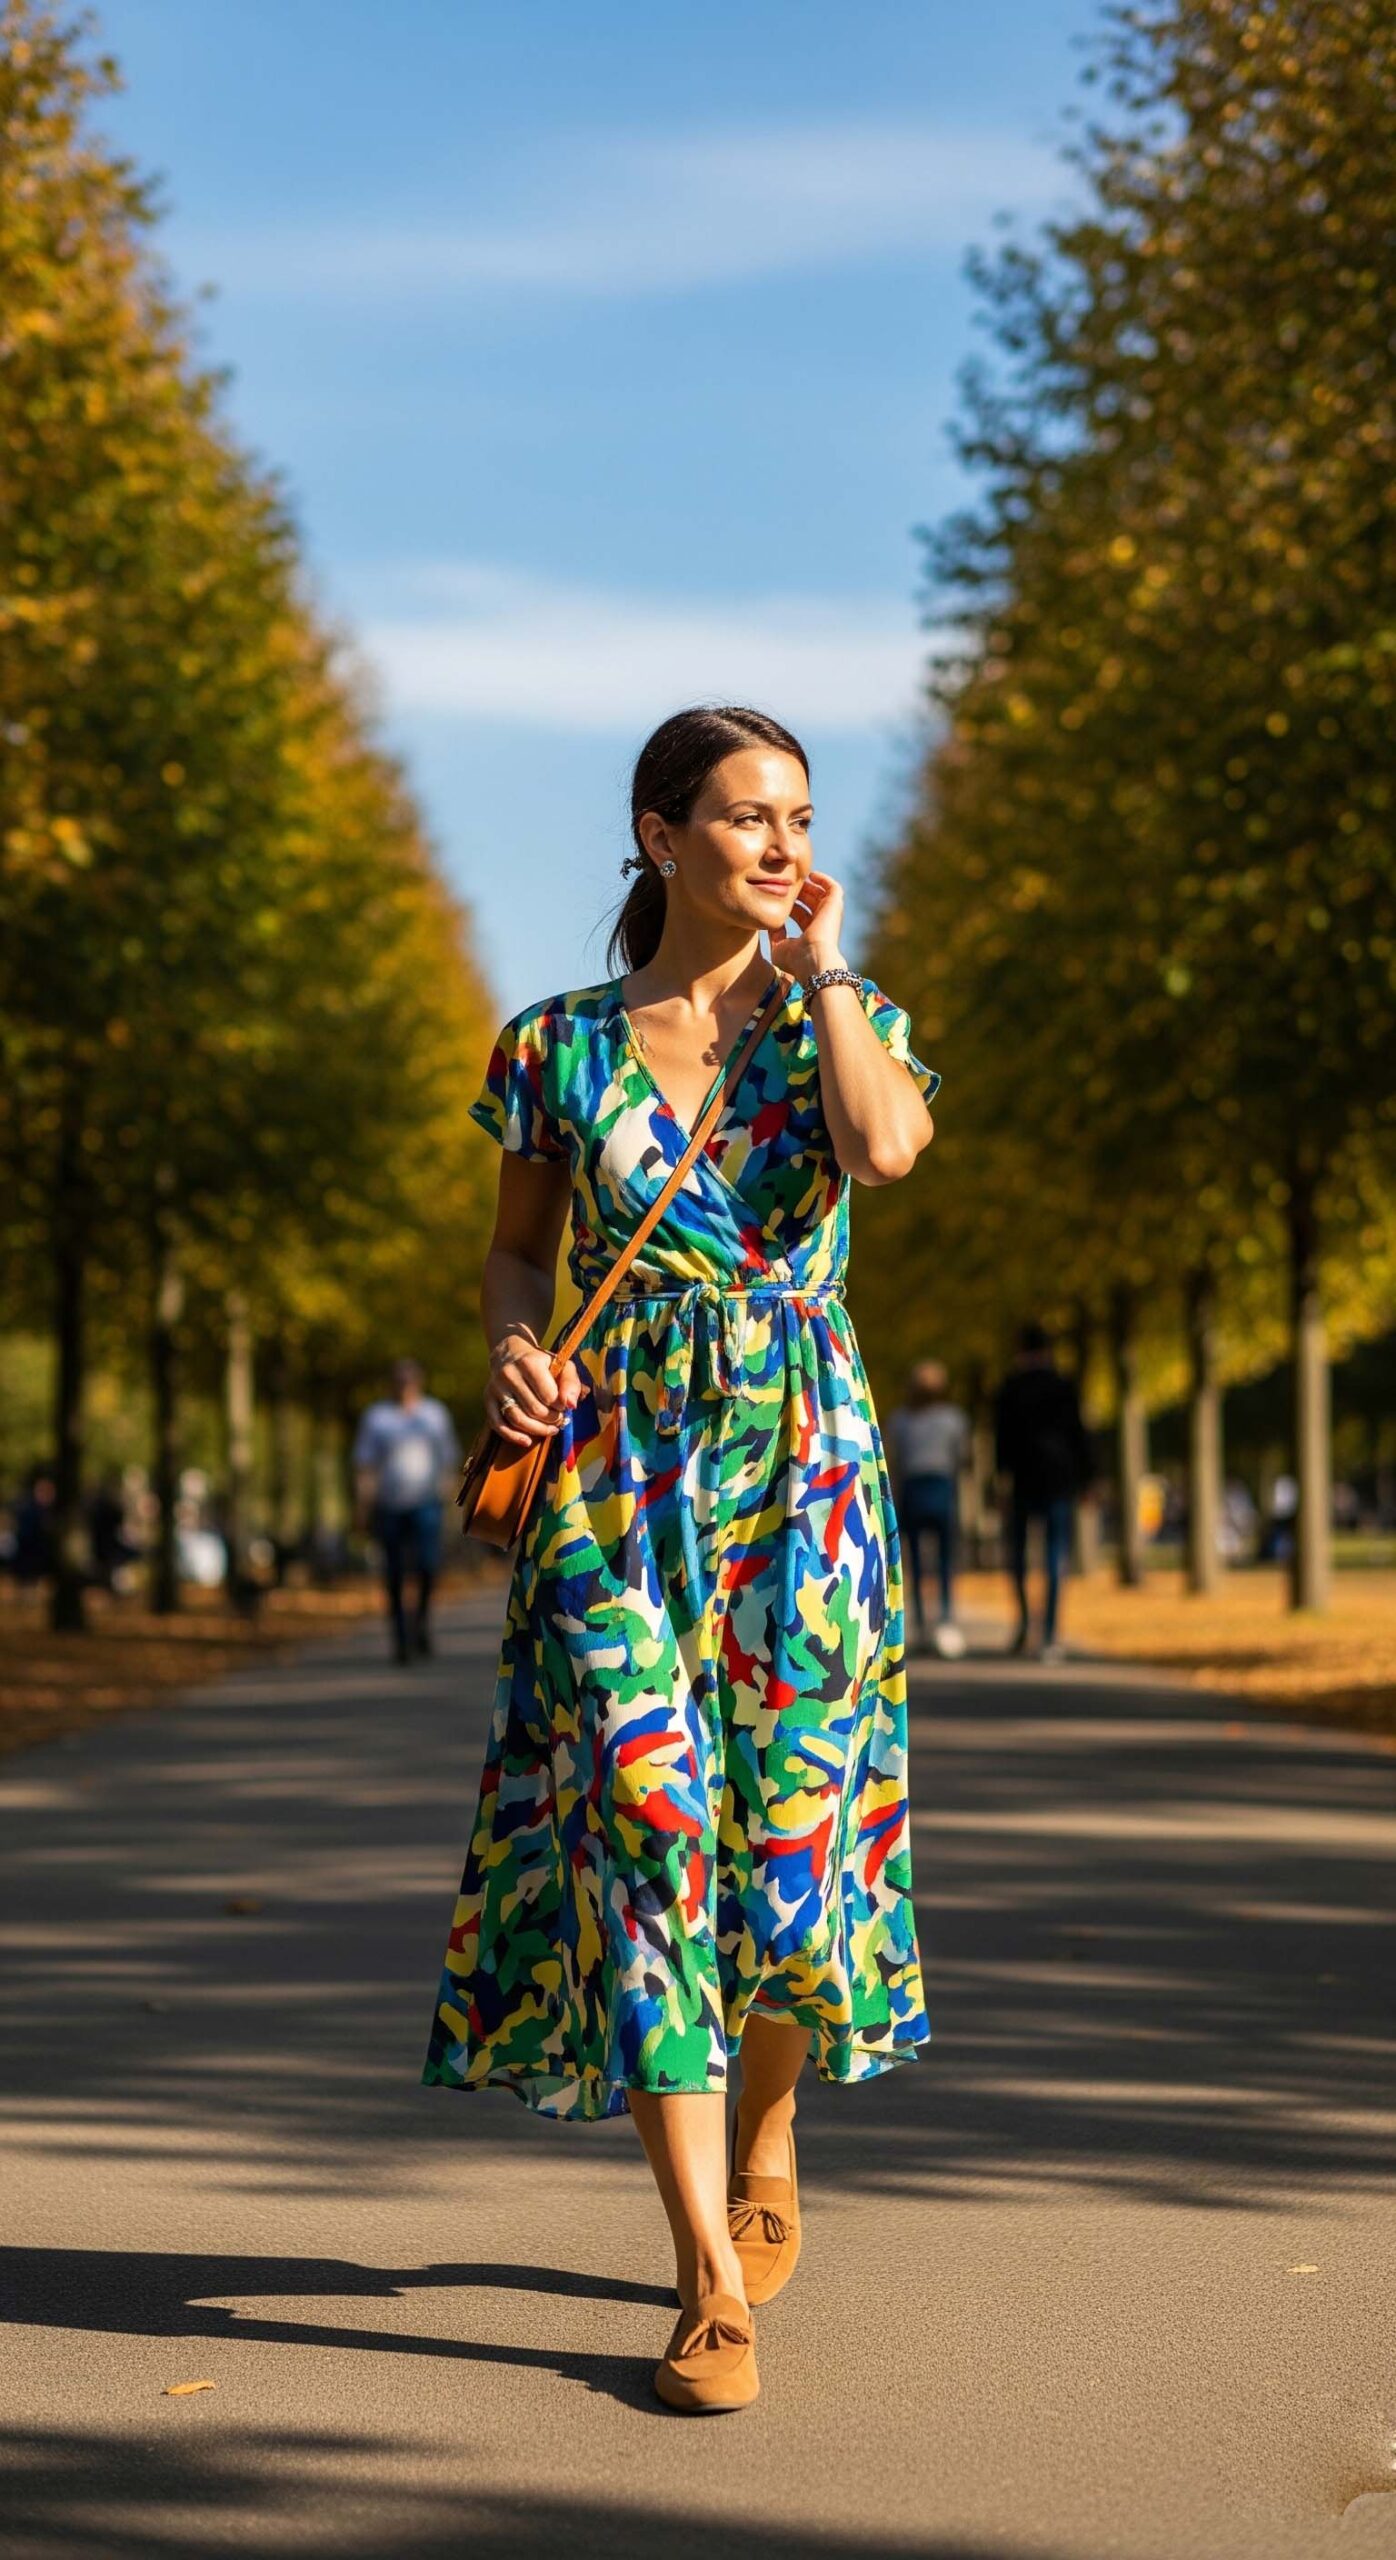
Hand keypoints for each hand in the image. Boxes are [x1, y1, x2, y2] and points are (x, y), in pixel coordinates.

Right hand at [486, 1332, 581, 1447]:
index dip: (560, 1406)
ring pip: (518, 1419)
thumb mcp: (561, 1366)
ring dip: (538, 1430)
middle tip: (558, 1419)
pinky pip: (498, 1424)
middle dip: (551, 1420)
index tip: (563, 1406)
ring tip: (550, 1430)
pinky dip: (513, 1436)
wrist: (510, 1354)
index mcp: (529, 1363)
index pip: (549, 1396)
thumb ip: (571, 1383)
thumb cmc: (541, 1364)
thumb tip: (571, 1406)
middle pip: (534, 1410)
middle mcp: (509, 1374)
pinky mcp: (487, 1399)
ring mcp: (496, 1388)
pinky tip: (527, 1441)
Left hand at [767, 869, 848, 985]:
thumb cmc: (796, 959)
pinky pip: (833, 888)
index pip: (801, 914)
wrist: (813, 959)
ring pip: (821, 894)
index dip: (791, 905)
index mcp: (810, 934)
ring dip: (809, 885)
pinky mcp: (835, 906)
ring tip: (796, 878)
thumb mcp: (779, 947)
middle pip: (810, 903)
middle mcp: (821, 924)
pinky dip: (824, 880)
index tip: (778, 897)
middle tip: (784, 884)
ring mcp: (829, 915)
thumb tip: (770, 924)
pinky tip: (811, 875)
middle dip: (798, 893)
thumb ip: (775, 935)